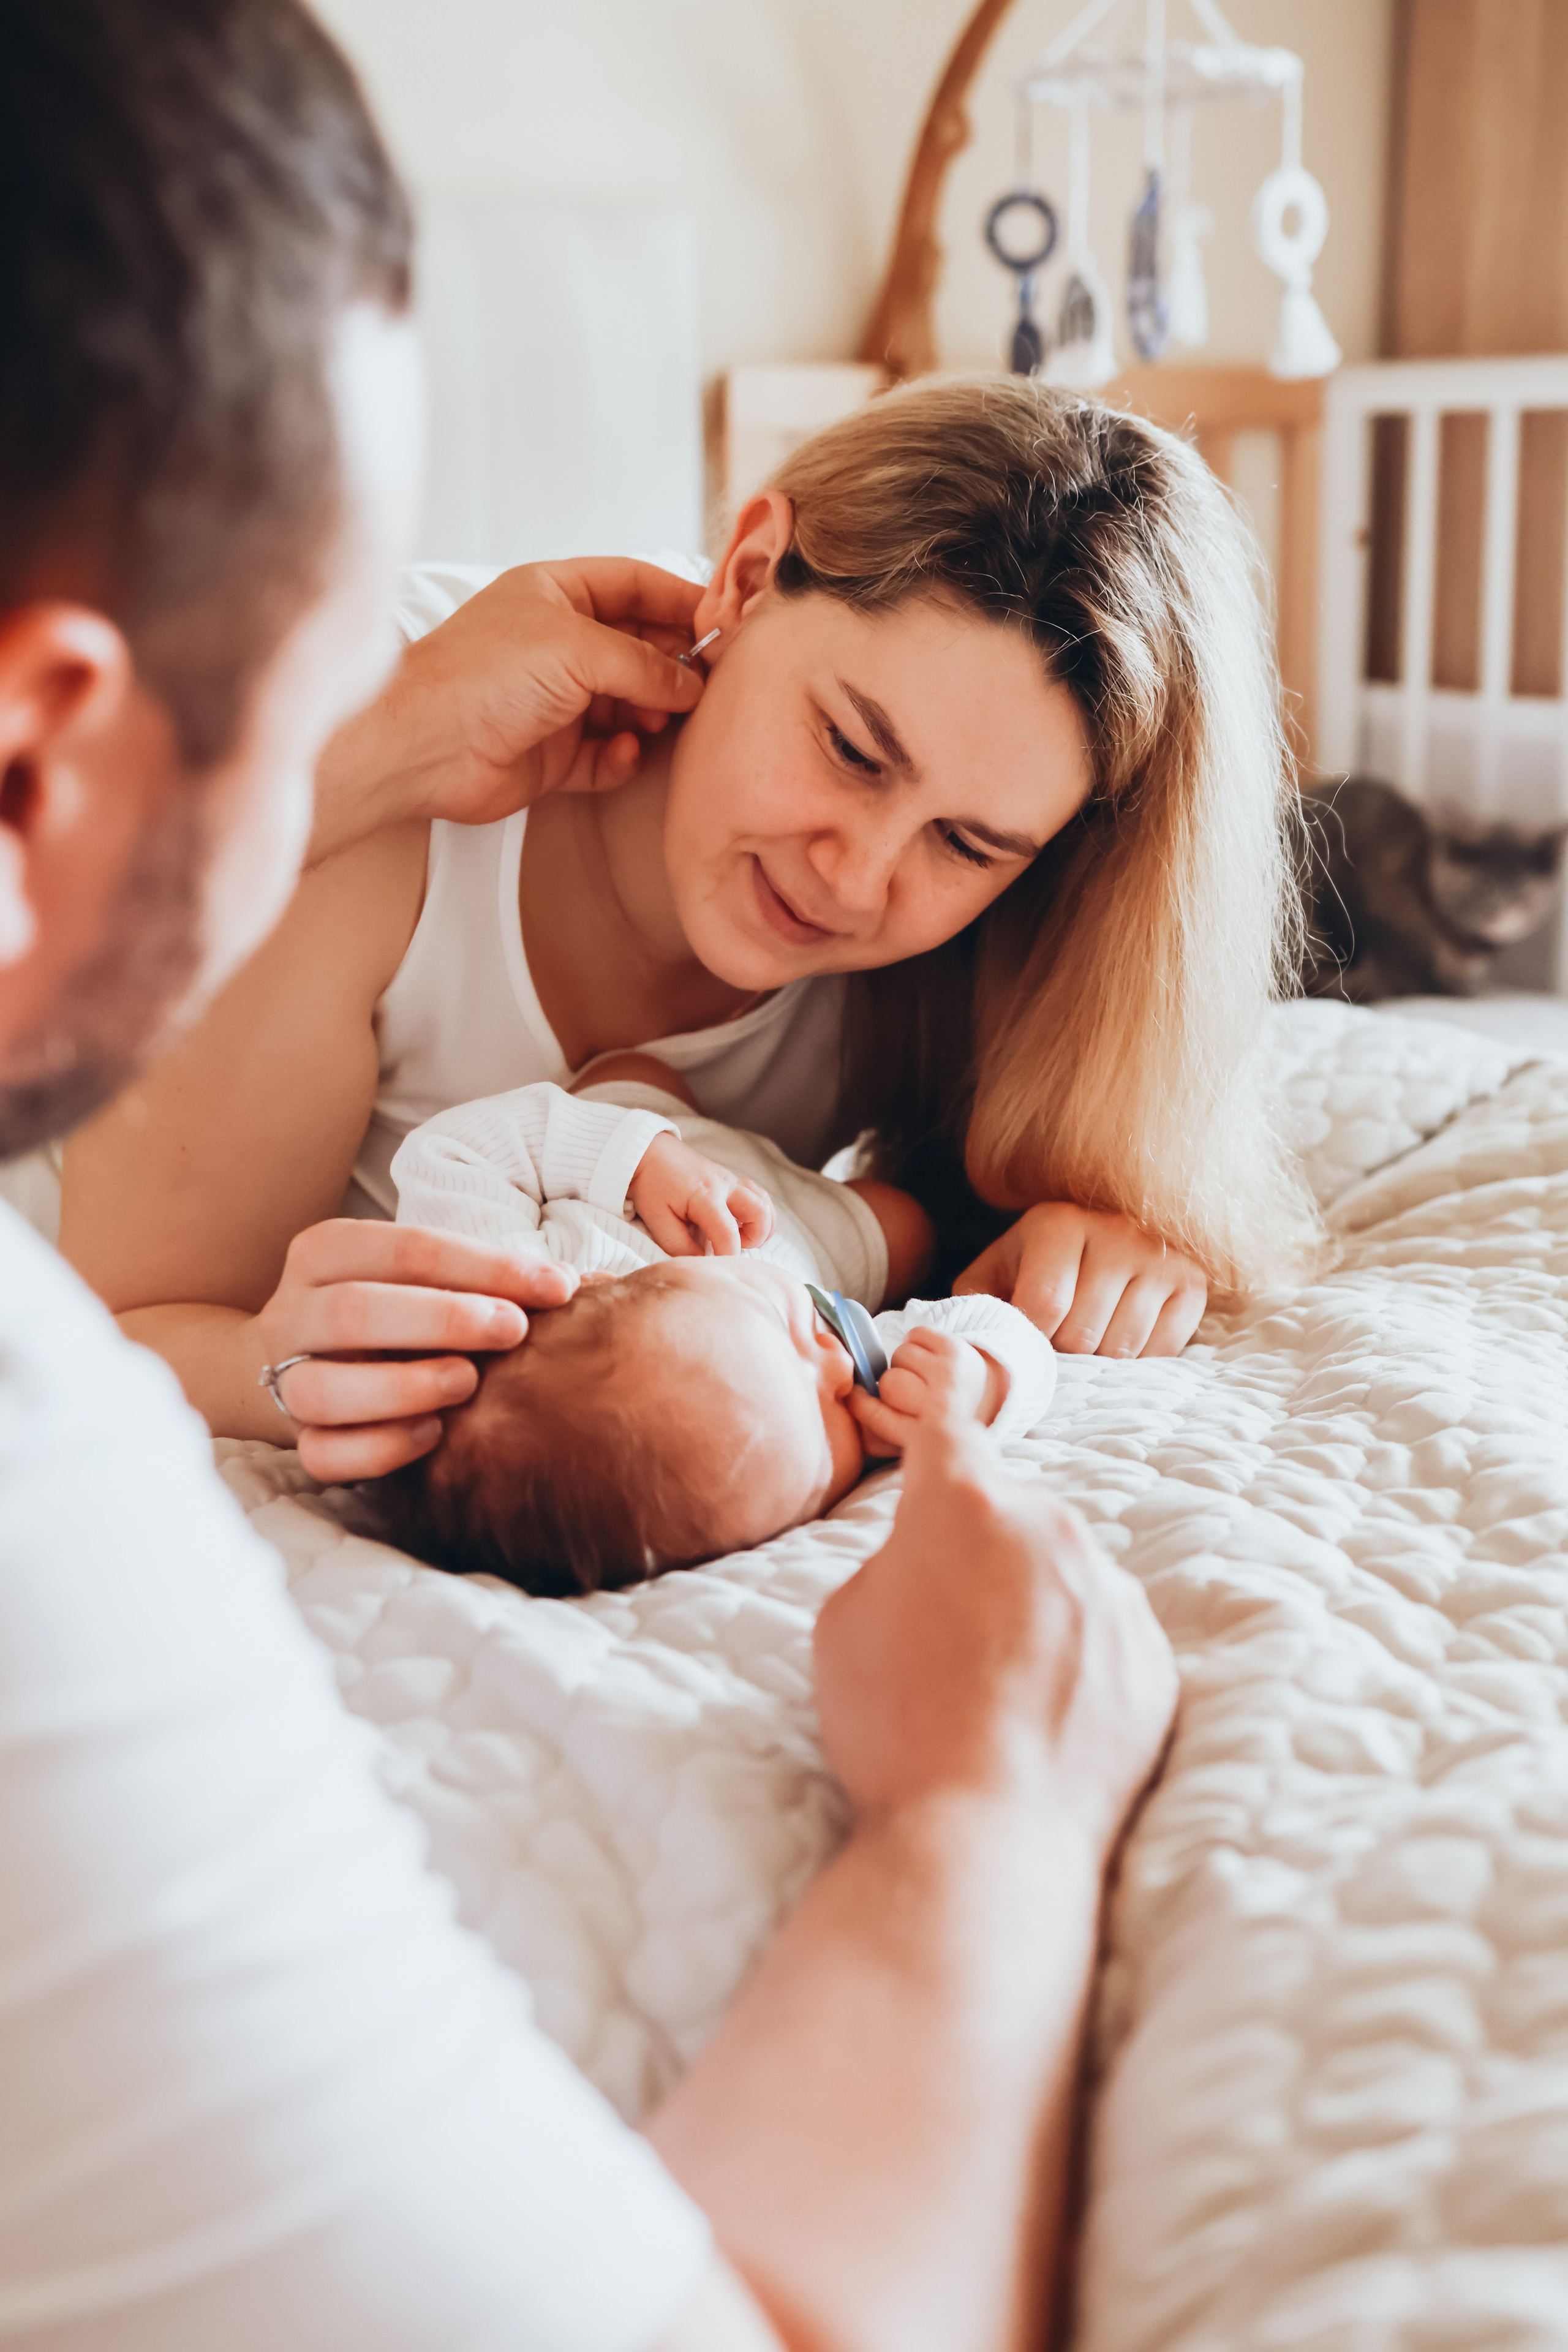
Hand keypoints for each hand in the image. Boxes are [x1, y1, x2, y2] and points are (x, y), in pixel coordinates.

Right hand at [253, 1218, 578, 1481]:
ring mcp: (286, 1377)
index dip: (487, 1266)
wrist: (306, 1360)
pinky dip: (380, 1448)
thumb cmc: (393, 1310)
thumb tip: (568, 1284)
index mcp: (327, 1252)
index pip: (407, 1248)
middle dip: (445, 1319)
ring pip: (321, 1388)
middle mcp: (295, 1310)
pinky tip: (434, 1435)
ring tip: (468, 1384)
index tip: (559, 1286)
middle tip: (515, 1331)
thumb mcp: (422, 1277)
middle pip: (355, 1310)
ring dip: (404, 1386)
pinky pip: (323, 1453)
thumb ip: (479, 1278)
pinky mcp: (295, 1438)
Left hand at [313, 558, 707, 857]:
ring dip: (651, 715)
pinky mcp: (552, 755)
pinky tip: (622, 753)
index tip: (723, 625)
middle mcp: (556, 645)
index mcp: (555, 594)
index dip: (680, 600)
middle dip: (672, 666)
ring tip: (660, 722)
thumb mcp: (578, 646)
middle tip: (707, 684)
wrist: (424, 745)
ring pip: (628, 705)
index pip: (634, 585)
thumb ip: (644, 663)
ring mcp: (555, 701)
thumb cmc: (483, 675)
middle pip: (638, 648)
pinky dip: (622, 756)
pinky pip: (607, 755)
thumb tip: (691, 683)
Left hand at [628, 1133, 773, 1256]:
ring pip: (765, 1203)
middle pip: (761, 1214)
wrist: (648, 1152)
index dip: (727, 1257)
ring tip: (738, 1236)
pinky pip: (758, 1195)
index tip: (717, 1268)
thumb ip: (679, 1246)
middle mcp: (725, 1186)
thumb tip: (701, 1262)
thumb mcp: (657, 1220)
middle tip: (733, 1247)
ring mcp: (731, 1180)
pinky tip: (740, 1222)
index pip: (728, 1234)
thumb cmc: (650, 1185)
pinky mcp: (731, 1179)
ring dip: (760, 1225)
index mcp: (705, 1197)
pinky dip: (757, 1212)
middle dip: (755, 1238)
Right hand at [814, 1415, 1177, 1851]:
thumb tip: (928, 1559)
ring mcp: (1113, 1595)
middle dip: (979, 1546)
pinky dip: (1078, 1661)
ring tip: (993, 1690)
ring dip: (1032, 1604)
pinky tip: (1039, 1720)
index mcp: (966, 1505)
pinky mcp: (1154, 1661)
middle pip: (1011, 1511)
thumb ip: (893, 1561)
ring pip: (1064, 1573)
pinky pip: (1108, 1634)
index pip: (950, 1432)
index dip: (934, 1435)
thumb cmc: (894, 1729)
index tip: (936, 1428)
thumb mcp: (843, 1623)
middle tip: (943, 1625)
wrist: (985, 1840)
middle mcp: (1053, 1530)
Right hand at [847, 1326, 997, 1458]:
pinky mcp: (956, 1349)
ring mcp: (950, 1374)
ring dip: (905, 1363)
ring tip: (922, 1374)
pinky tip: (931, 1357)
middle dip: (890, 1385)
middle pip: (889, 1385)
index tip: (855, 1397)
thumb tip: (853, 1402)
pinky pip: (915, 1335)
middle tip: (906, 1391)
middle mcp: (940, 1406)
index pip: (881, 1418)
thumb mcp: (917, 1434)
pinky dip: (918, 1342)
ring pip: (900, 1356)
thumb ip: (884, 1427)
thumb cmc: (942, 1416)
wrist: (989, 1397)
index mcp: (928, 1435)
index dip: (861, 1406)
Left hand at [955, 1203, 1206, 1355]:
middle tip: (1058, 1344)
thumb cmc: (1040, 1264)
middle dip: (1063, 1353)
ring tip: (1088, 1338)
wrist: (1106, 1236)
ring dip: (1099, 1360)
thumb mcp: (997, 1271)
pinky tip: (1121, 1336)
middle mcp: (1115, 1231)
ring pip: (1122, 1347)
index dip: (1031, 1340)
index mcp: (1058, 1222)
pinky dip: (1138, 1360)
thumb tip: (976, 1346)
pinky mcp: (1191, 1282)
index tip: (1027, 1342)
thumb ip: (977, 1302)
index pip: (1045, 1305)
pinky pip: (1162, 1350)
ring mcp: (1159, 1256)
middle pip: (1083, 1332)